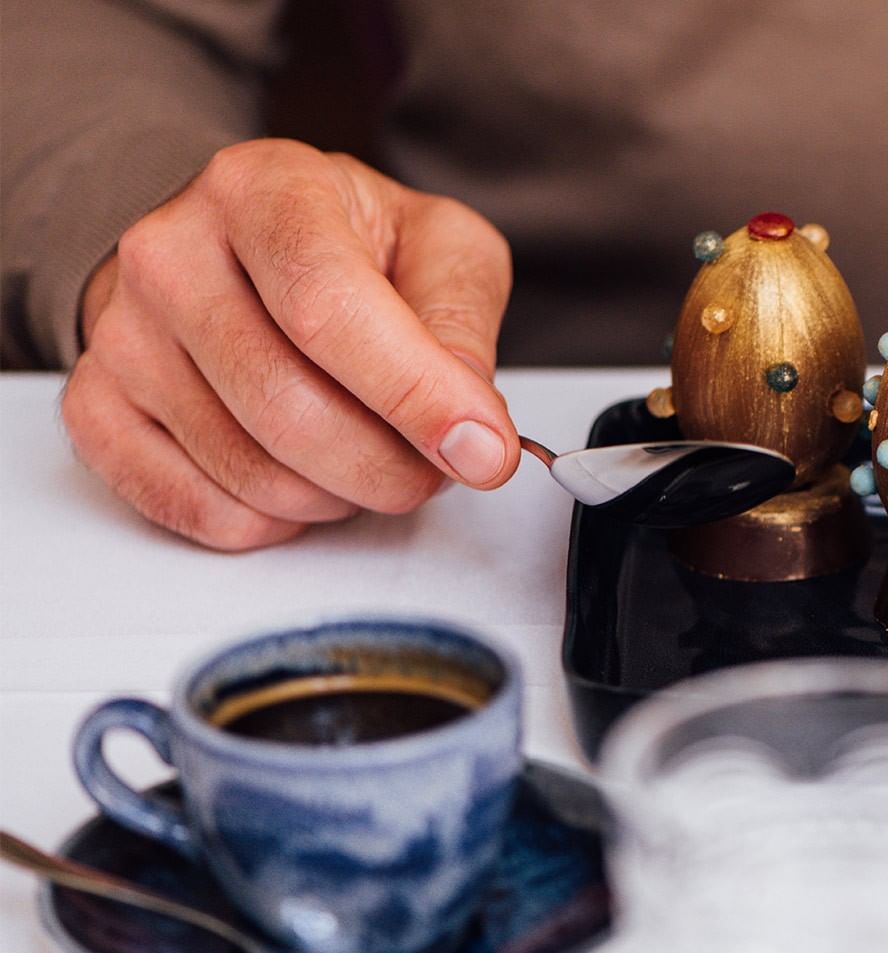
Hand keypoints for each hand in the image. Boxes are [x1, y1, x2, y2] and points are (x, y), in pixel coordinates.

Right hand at [62, 138, 517, 550]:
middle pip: (289, 408)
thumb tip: (471, 429)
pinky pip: (199, 509)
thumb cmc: (348, 246)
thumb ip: (463, 326)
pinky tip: (305, 478)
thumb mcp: (438, 247)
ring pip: (251, 473)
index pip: (329, 309)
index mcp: (261, 190)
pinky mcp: (97, 407)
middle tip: (435, 466)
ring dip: (340, 495)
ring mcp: (122, 334)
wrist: (240, 246)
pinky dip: (276, 521)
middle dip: (391, 467)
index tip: (483, 451)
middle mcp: (171, 253)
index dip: (415, 396)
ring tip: (368, 456)